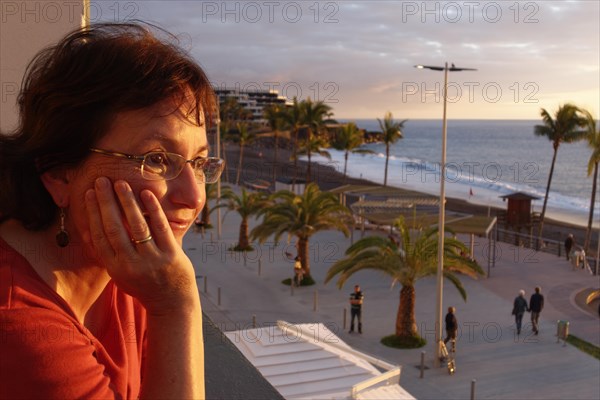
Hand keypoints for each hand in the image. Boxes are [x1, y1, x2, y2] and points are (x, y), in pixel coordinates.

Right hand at [85, 177, 196, 314]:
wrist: (172, 304)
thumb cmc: (144, 285)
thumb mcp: (121, 274)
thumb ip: (110, 254)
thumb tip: (92, 228)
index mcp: (115, 268)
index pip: (99, 236)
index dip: (92, 213)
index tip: (88, 194)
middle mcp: (131, 265)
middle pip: (114, 228)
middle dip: (106, 202)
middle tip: (101, 181)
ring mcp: (152, 260)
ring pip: (137, 225)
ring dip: (127, 202)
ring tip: (121, 183)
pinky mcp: (171, 255)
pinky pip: (160, 228)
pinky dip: (153, 209)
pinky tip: (146, 193)